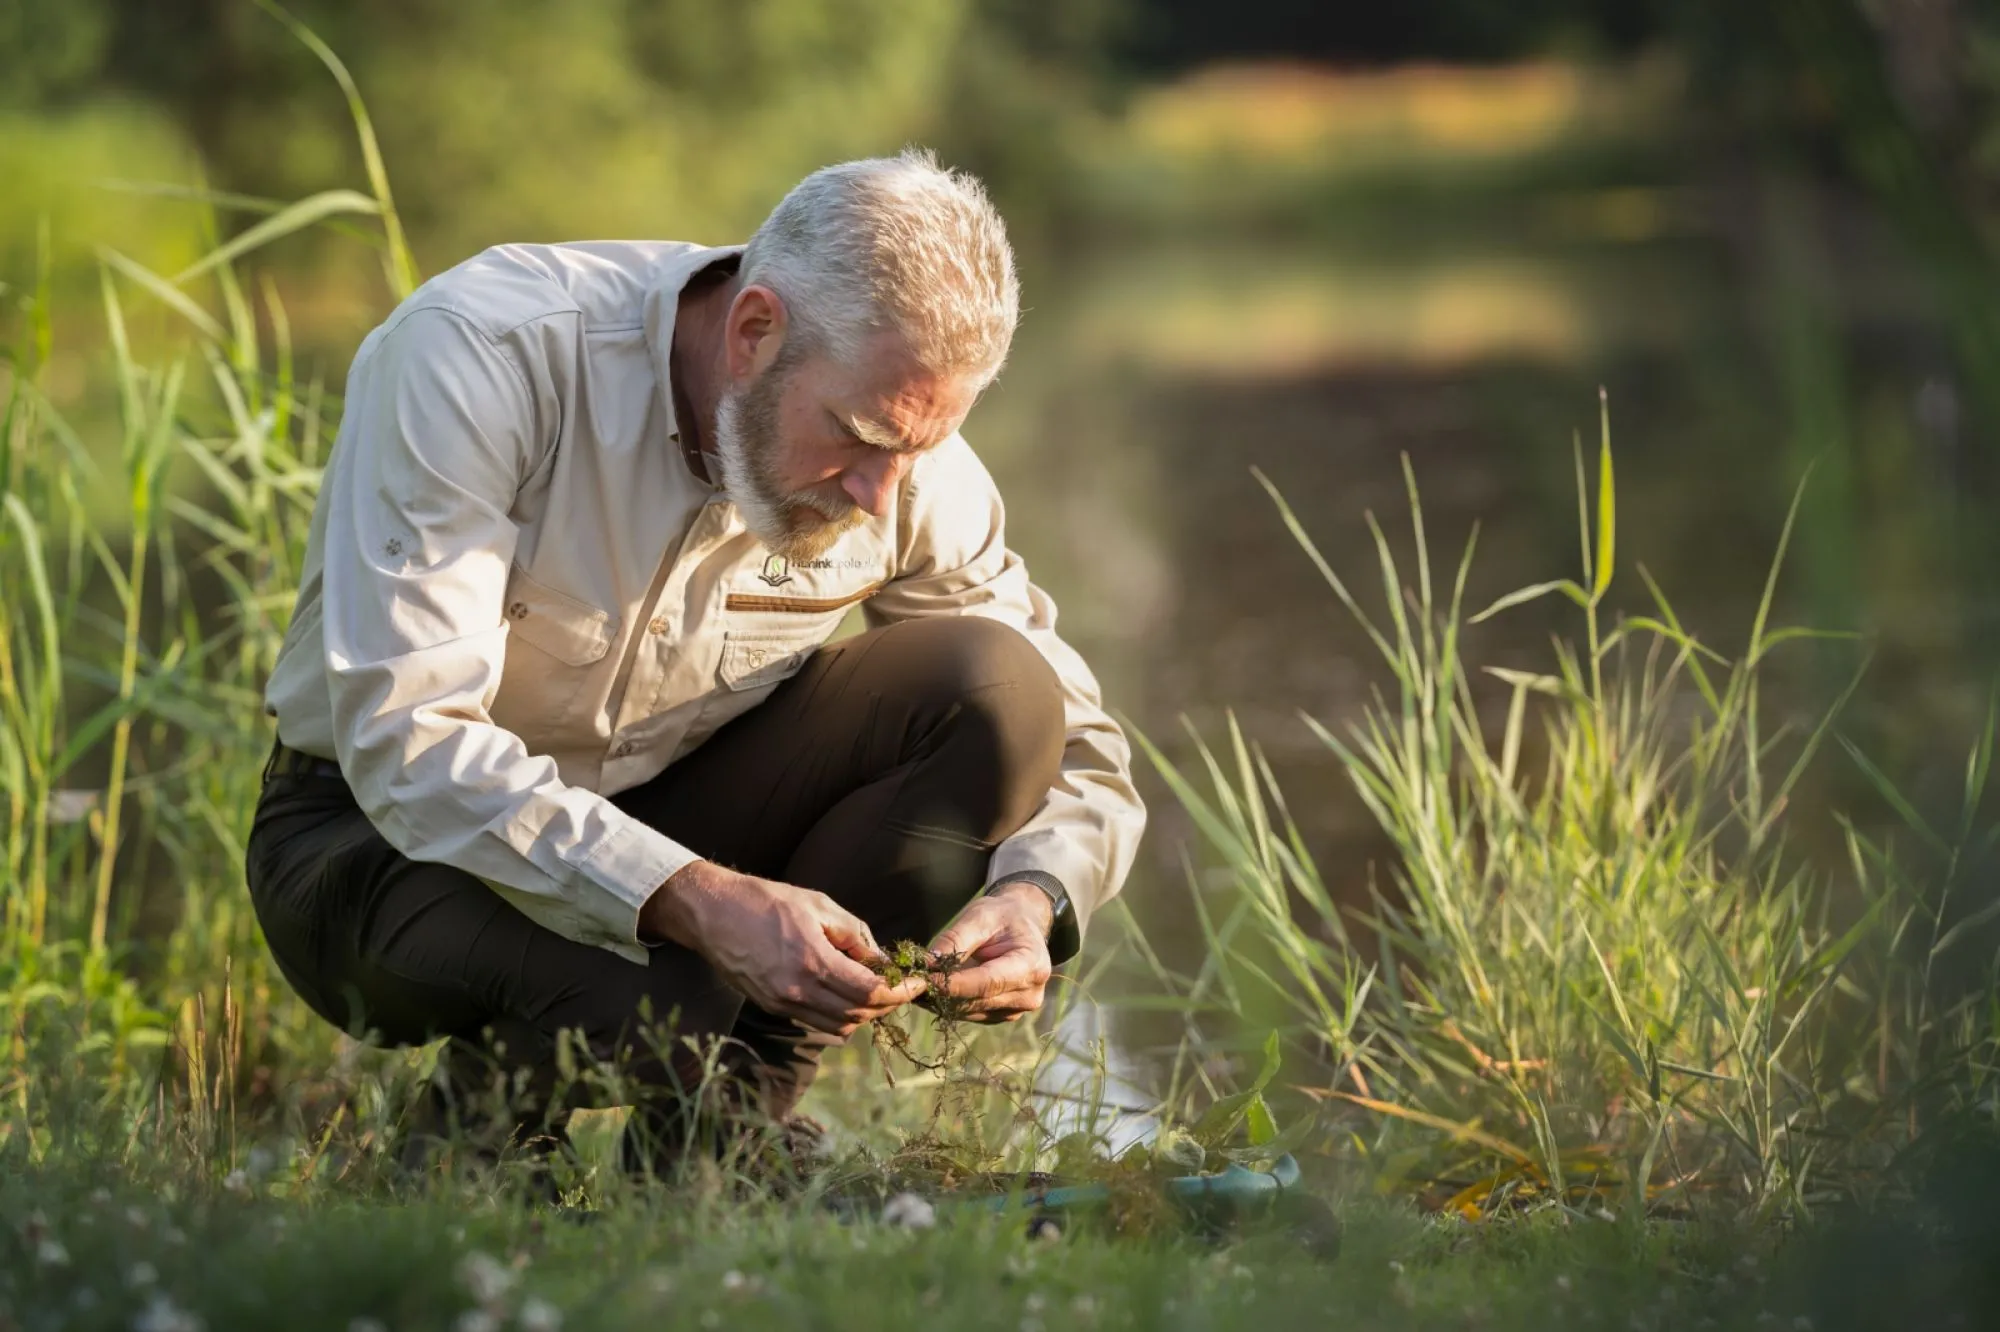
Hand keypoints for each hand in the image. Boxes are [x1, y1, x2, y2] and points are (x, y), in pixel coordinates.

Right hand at [639, 861, 924, 1036]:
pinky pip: (816, 1022)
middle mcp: (798, 990)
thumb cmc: (767, 900)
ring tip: (873, 989)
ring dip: (863, 1012)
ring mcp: (783, 1003)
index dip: (901, 992)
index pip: (870, 993)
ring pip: (838, 1025)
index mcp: (813, 961)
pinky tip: (843, 993)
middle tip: (899, 985)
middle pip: (858, 1014)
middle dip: (886, 1003)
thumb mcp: (819, 905)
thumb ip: (855, 936)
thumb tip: (883, 961)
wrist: (713, 913)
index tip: (917, 983)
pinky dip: (838, 1015)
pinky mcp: (772, 1007)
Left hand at [928, 881, 1055, 1023]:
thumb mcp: (980, 916)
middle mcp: (1029, 994)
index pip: (988, 982)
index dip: (954, 984)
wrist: (1021, 926)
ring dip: (941, 1000)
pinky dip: (948, 1002)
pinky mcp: (1001, 1015)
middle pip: (977, 1000)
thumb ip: (955, 940)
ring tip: (916, 984)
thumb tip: (927, 963)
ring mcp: (1016, 1010)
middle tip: (910, 982)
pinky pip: (970, 1013)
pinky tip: (932, 989)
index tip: (924, 980)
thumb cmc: (1002, 916)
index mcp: (1032, 966)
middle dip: (942, 992)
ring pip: (969, 1010)